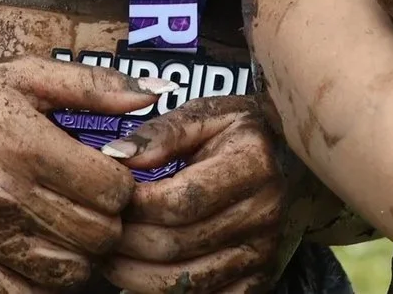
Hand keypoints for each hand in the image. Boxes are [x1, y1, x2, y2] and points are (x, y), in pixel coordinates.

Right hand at [0, 55, 153, 293]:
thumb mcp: (26, 73)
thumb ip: (93, 84)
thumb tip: (152, 93)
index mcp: (25, 145)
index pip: (112, 189)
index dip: (126, 183)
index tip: (116, 173)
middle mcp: (3, 197)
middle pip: (97, 234)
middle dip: (112, 220)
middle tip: (101, 203)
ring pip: (68, 271)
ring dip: (85, 253)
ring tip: (76, 226)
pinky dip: (47, 282)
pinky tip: (48, 251)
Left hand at [99, 95, 286, 293]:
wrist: (293, 164)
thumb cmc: (241, 135)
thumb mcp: (209, 116)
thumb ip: (163, 132)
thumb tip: (116, 156)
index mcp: (253, 164)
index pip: (180, 200)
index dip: (135, 206)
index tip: (110, 199)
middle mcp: (265, 212)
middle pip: (176, 246)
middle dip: (125, 243)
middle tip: (99, 233)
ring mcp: (263, 252)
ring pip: (183, 283)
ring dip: (133, 276)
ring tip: (110, 257)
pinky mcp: (259, 280)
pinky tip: (141, 276)